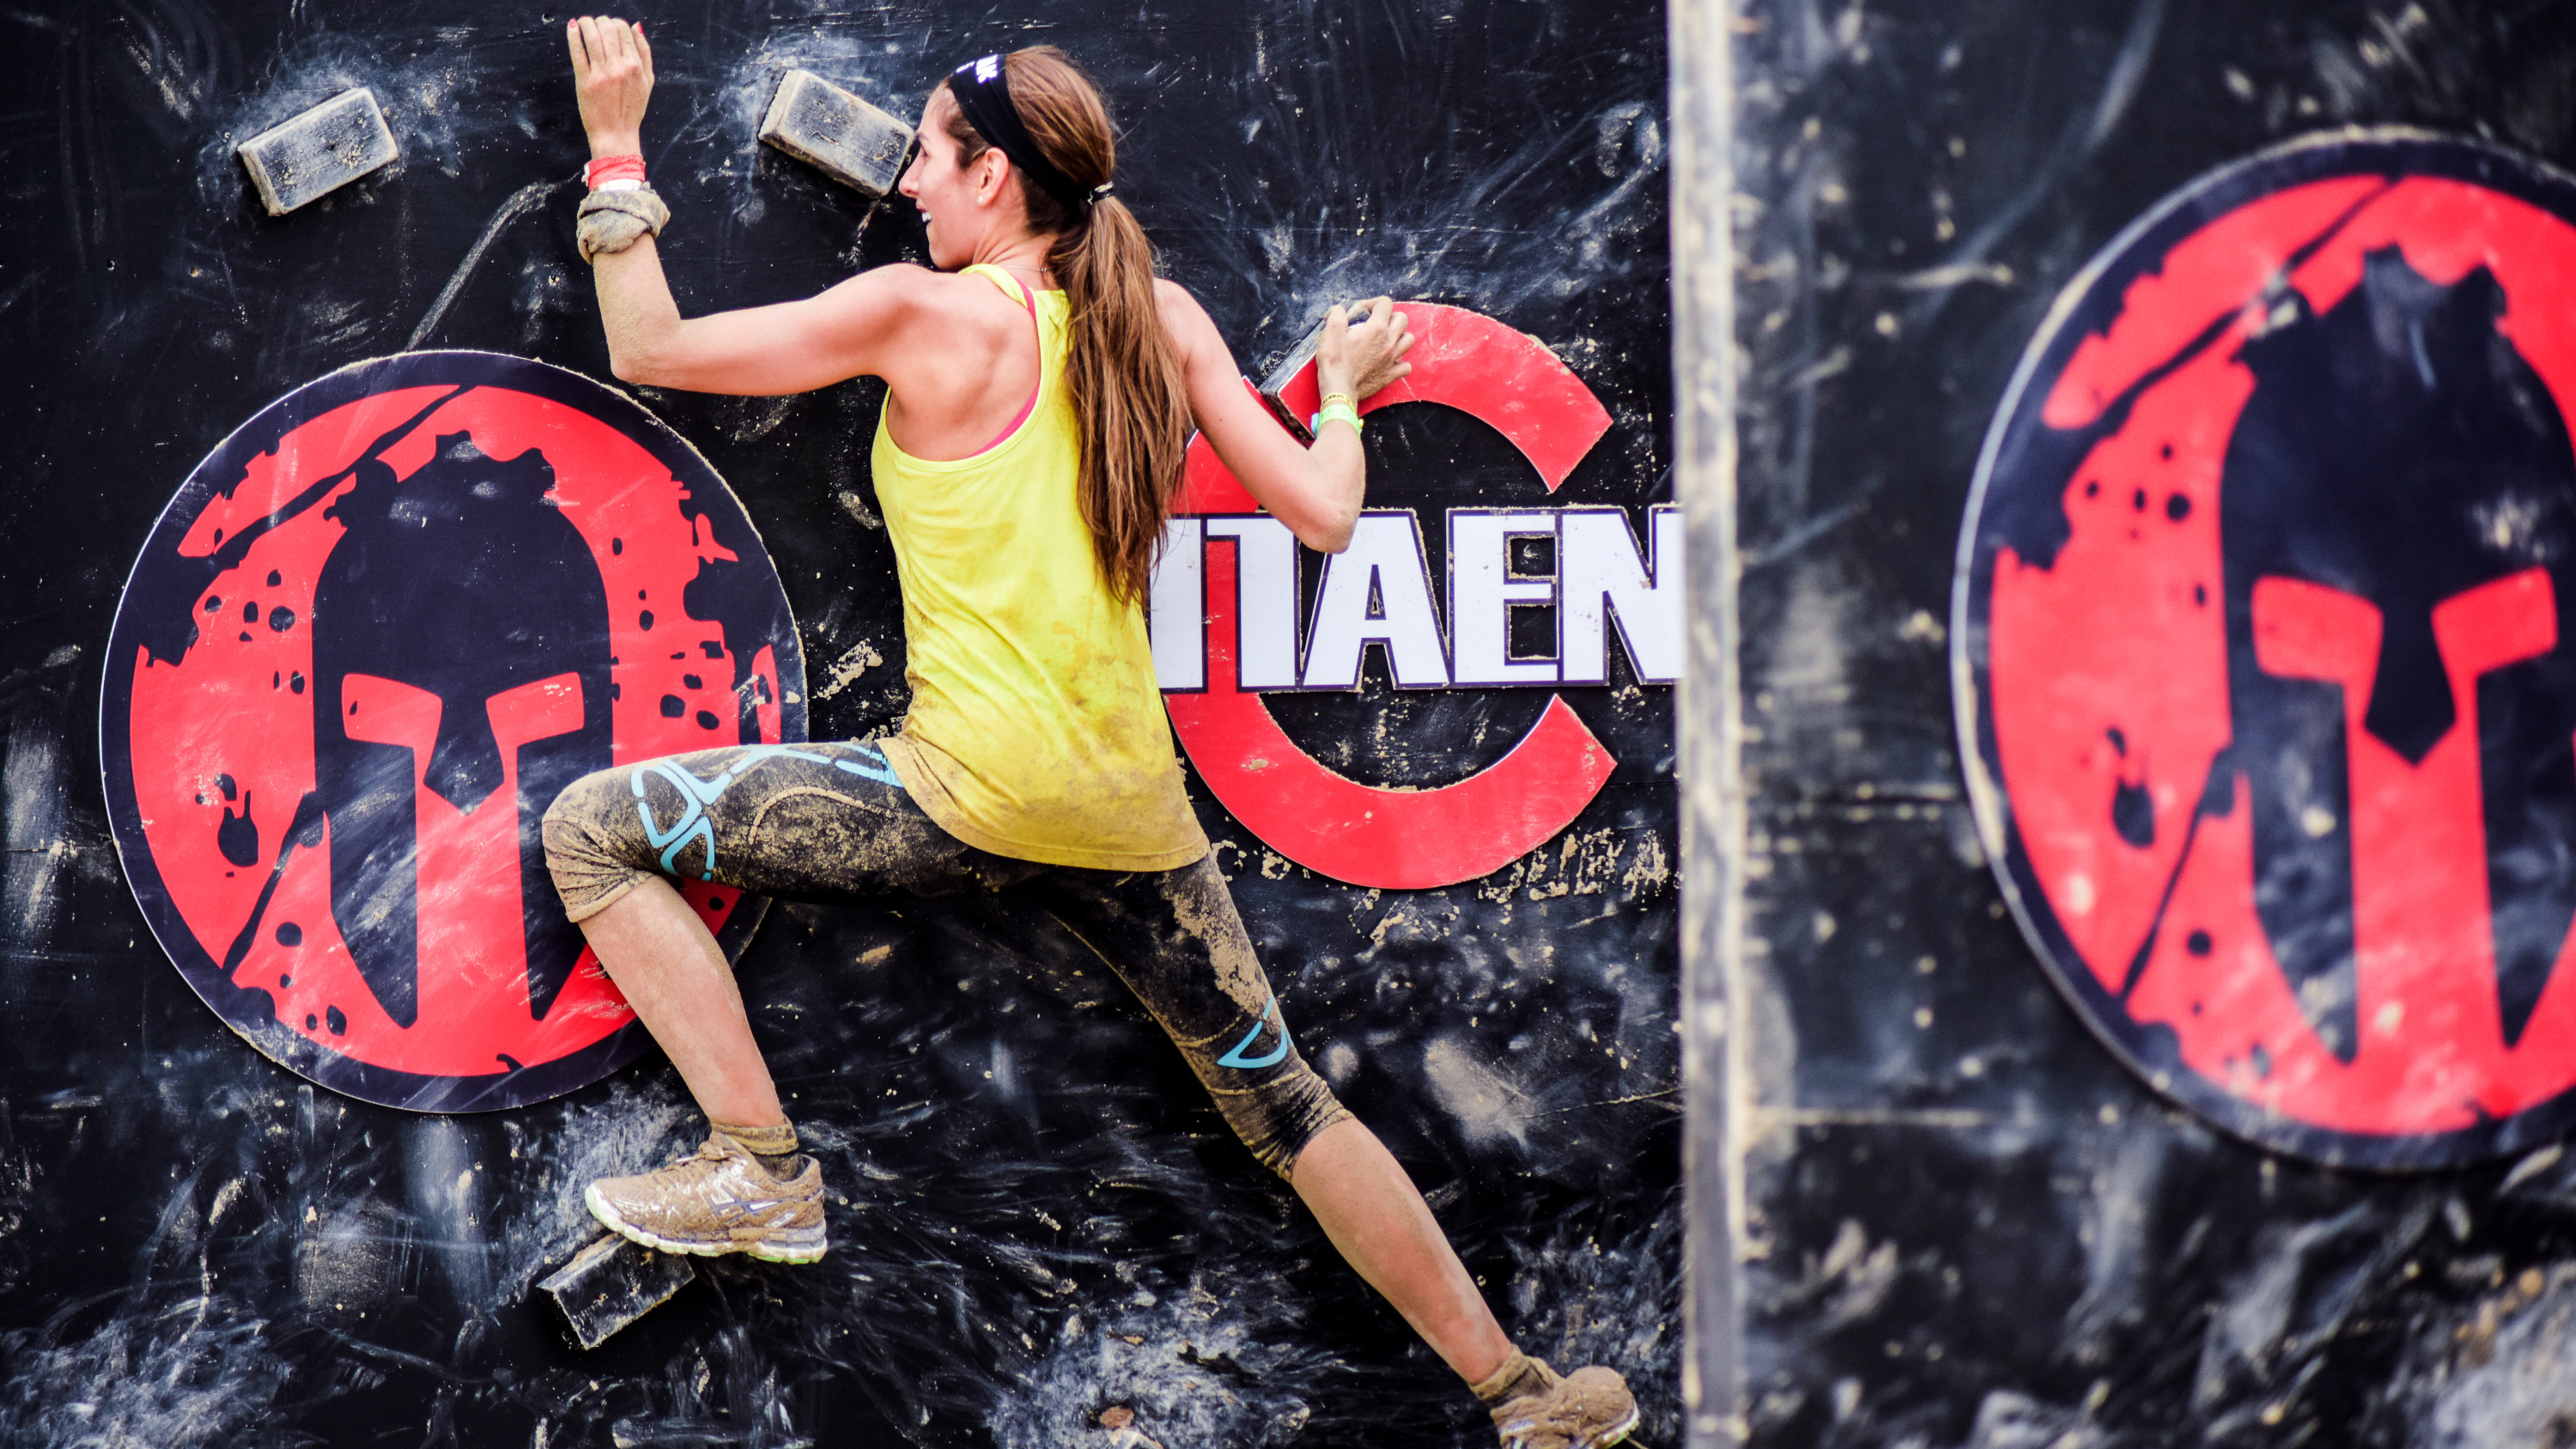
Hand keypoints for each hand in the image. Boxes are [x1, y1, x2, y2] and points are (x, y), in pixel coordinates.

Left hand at [568, 16, 653, 159]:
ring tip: (582, 23)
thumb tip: (637, 27)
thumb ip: (645, 52)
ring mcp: (601, 74)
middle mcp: (619, 67)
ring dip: (585, 23)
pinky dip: (573, 36)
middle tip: (594, 23)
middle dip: (600, 21)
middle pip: (607, 29)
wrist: (616, 134)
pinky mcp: (585, 81)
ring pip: (592, 36)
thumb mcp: (647, 81)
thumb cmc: (631, 110)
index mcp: (635, 66)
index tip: (609, 25)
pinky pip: (578, 52)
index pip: (624, 30)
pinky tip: (572, 28)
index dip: (615, 22)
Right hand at [1315, 296, 1413, 403]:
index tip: (1362, 311)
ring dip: (1400, 336)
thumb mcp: (1331, 330)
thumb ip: (1337, 314)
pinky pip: (1406, 366)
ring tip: (1387, 339)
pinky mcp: (1390, 375)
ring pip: (1409, 340)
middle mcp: (1389, 342)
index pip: (1385, 303)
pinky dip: (1401, 362)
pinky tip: (1390, 361)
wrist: (1338, 390)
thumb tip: (1339, 310)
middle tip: (1376, 322)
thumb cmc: (1334, 361)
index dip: (1373, 302)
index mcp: (1376, 328)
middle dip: (1390, 316)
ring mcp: (1392, 360)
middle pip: (1402, 319)